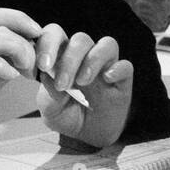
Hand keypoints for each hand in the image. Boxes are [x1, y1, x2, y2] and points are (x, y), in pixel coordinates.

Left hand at [31, 24, 133, 147]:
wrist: (88, 135)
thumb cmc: (66, 115)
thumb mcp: (50, 109)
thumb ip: (48, 94)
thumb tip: (49, 76)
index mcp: (62, 56)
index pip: (56, 34)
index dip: (48, 43)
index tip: (43, 66)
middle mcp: (85, 56)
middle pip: (81, 39)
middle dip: (70, 59)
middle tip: (63, 84)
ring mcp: (106, 66)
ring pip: (107, 44)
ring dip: (93, 59)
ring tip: (83, 82)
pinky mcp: (122, 79)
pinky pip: (126, 66)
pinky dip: (117, 69)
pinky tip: (108, 79)